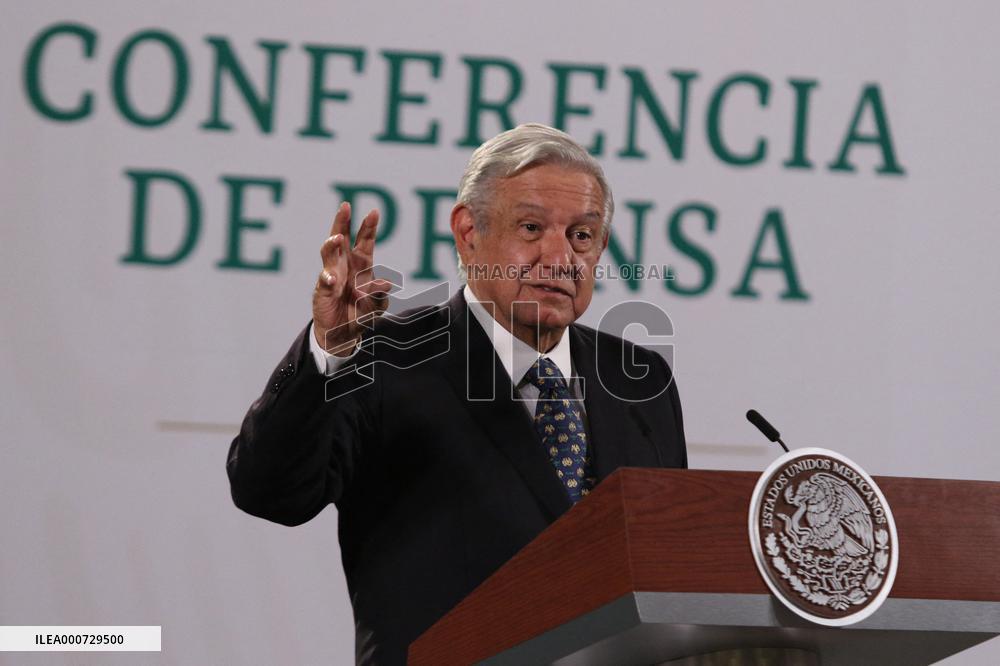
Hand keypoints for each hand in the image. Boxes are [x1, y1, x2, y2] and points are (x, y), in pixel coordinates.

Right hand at [312, 202, 391, 355]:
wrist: (342, 333)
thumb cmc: (360, 313)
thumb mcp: (376, 305)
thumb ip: (380, 293)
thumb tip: (387, 284)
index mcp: (361, 264)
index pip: (364, 241)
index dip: (368, 227)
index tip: (373, 212)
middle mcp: (345, 265)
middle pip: (342, 238)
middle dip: (343, 222)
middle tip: (345, 207)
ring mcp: (332, 275)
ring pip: (329, 253)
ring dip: (332, 245)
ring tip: (337, 238)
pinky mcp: (323, 290)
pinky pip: (324, 282)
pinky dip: (328, 280)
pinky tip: (331, 280)